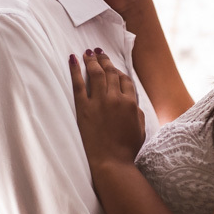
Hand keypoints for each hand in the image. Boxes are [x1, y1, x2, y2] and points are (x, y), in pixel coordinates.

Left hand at [69, 49, 146, 172]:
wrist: (111, 162)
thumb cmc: (127, 148)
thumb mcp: (140, 128)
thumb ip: (138, 111)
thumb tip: (132, 101)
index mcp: (131, 103)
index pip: (125, 79)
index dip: (118, 71)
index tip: (113, 67)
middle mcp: (115, 98)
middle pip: (110, 73)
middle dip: (105, 60)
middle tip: (99, 52)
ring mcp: (99, 102)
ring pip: (96, 74)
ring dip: (92, 60)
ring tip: (88, 52)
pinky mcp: (83, 108)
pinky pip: (78, 84)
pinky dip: (75, 70)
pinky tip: (73, 59)